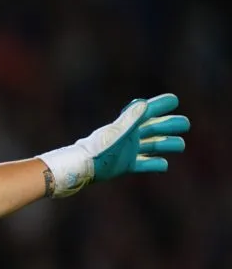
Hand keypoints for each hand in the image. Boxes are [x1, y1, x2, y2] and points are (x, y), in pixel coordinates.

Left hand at [39, 94, 190, 196]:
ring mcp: (128, 151)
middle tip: (185, 124)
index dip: (161, 105)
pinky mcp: (125, 166)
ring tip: (181, 144)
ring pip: (152, 146)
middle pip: (154, 128)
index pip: (148, 112)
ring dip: (167, 144)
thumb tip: (145, 103)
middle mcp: (130, 137)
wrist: (82, 168)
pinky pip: (144, 164)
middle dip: (170, 125)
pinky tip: (165, 165)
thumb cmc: (99, 149)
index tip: (174, 100)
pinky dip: (154, 164)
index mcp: (128, 126)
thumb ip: (131, 119)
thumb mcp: (117, 133)